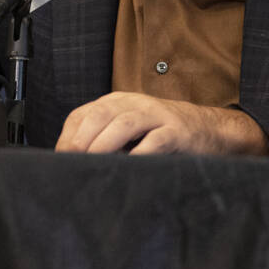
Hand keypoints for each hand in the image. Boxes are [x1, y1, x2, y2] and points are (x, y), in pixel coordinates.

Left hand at [54, 92, 268, 155]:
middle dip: (80, 140)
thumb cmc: (162, 133)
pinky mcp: (177, 132)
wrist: (209, 130)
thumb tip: (70, 162)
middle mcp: (134, 103)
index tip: (58, 160)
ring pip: (124, 124)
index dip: (67, 137)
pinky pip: (155, 142)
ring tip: (91, 164)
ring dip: (104, 145)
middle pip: (100, 116)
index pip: (82, 115)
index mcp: (117, 102)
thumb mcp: (129, 128)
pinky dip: (139, 154)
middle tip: (69, 162)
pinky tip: (128, 167)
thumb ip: (103, 137)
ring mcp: (157, 116)